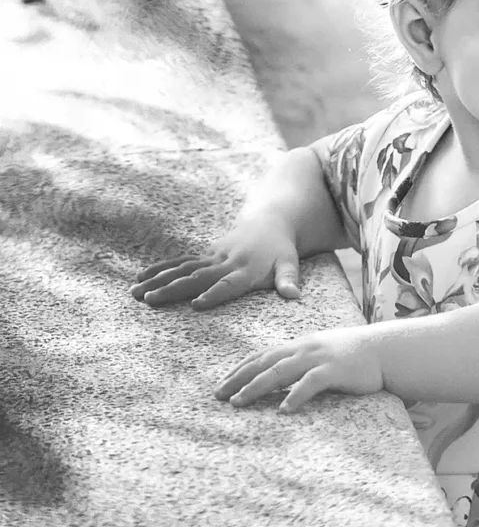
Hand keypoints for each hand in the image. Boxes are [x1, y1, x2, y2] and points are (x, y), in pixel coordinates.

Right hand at [131, 214, 301, 309]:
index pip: (229, 284)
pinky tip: (139, 278)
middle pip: (197, 277)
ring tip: (136, 293)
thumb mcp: (290, 264)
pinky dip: (160, 269)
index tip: (197, 304)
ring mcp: (212, 257)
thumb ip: (289, 280)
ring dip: (159, 280)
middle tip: (151, 299)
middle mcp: (225, 263)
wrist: (269, 222)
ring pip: (182, 269)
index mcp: (246, 269)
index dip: (214, 293)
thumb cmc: (281, 251)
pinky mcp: (204, 255)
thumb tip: (294, 296)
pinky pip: (179, 262)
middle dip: (173, 289)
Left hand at [215, 325, 383, 413]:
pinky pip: (309, 384)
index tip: (222, 383)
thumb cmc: (356, 355)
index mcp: (300, 345)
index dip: (240, 369)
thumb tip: (283, 377)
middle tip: (218, 396)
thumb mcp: (324, 352)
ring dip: (256, 388)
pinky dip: (294, 397)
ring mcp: (318, 359)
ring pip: (279, 372)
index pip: (262, 355)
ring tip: (239, 402)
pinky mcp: (334, 371)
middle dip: (238, 379)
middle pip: (264, 363)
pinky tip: (283, 410)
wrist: (387, 349)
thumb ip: (304, 361)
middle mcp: (304, 349)